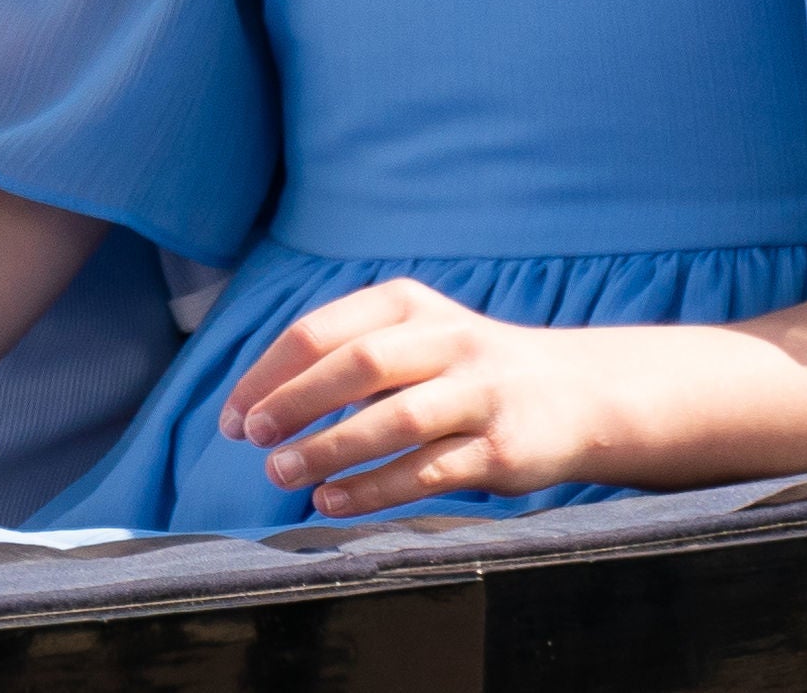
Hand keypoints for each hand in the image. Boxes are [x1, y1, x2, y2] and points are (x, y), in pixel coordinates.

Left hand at [221, 279, 612, 514]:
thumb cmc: (465, 370)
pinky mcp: (501, 448)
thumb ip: (347, 358)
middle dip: (294, 404)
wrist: (575, 394)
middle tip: (252, 439)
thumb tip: (257, 404)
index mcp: (408, 305)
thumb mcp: (412, 338)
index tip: (231, 416)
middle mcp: (446, 340)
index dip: (268, 375)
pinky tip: (332, 502)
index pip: (321, 332)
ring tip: (281, 475)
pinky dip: (373, 489)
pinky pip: (427, 470)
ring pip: (393, 420)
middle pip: (357, 367)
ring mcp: (479, 393)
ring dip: (329, 450)